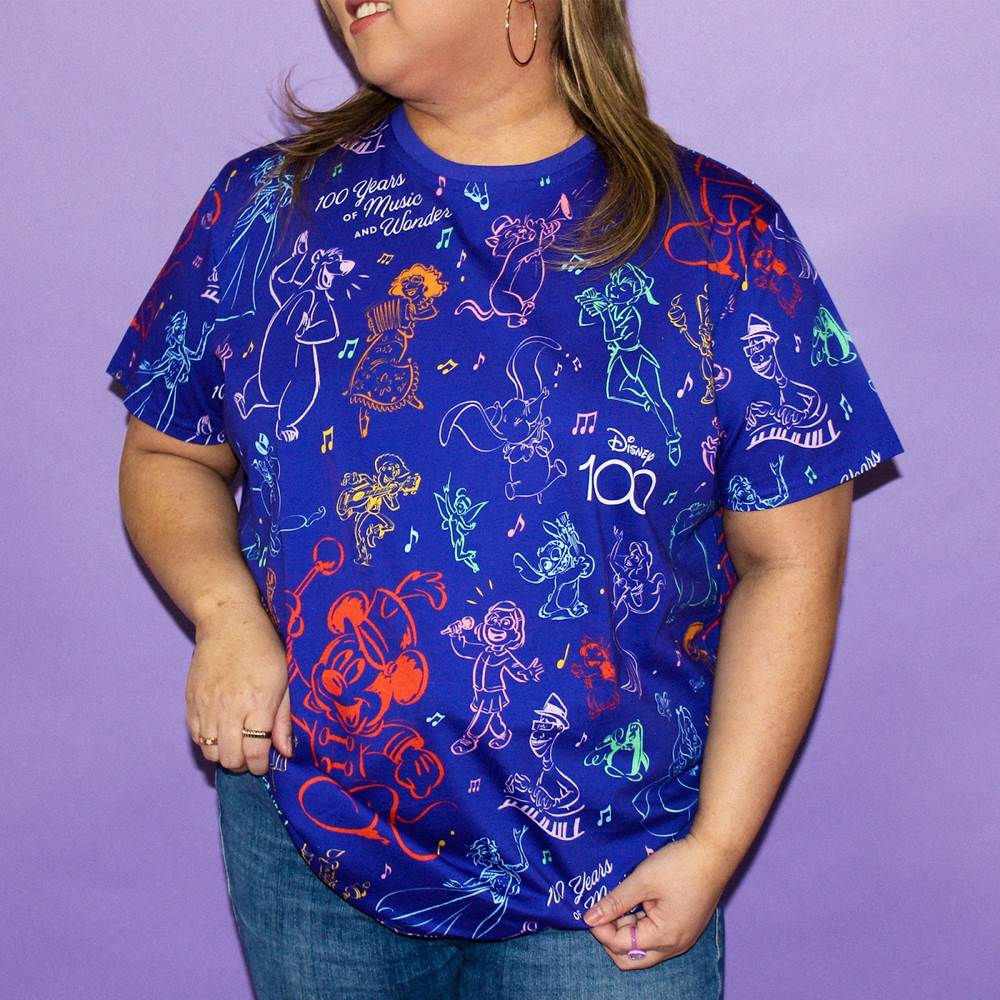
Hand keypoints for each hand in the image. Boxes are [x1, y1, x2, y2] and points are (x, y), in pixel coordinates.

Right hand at [185, 600, 293, 774]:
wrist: (228, 623)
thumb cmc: (264, 649)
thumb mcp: (284, 680)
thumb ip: (284, 718)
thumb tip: (285, 752)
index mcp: (257, 702)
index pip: (255, 752)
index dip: (260, 765)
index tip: (264, 764)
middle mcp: (229, 709)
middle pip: (230, 759)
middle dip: (243, 764)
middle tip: (251, 755)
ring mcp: (206, 706)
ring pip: (210, 752)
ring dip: (225, 755)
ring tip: (237, 744)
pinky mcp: (190, 702)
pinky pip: (196, 737)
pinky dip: (208, 742)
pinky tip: (221, 732)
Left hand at [582, 833, 735, 970]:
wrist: (714, 853)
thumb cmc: (679, 865)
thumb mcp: (642, 881)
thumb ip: (614, 902)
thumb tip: (588, 919)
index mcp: (664, 937)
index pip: (621, 946)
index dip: (601, 930)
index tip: (590, 910)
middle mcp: (674, 946)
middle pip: (632, 958)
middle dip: (612, 938)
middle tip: (604, 912)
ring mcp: (682, 938)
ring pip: (644, 947)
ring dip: (627, 931)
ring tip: (620, 902)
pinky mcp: (685, 928)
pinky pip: (656, 937)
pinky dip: (641, 925)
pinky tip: (636, 903)